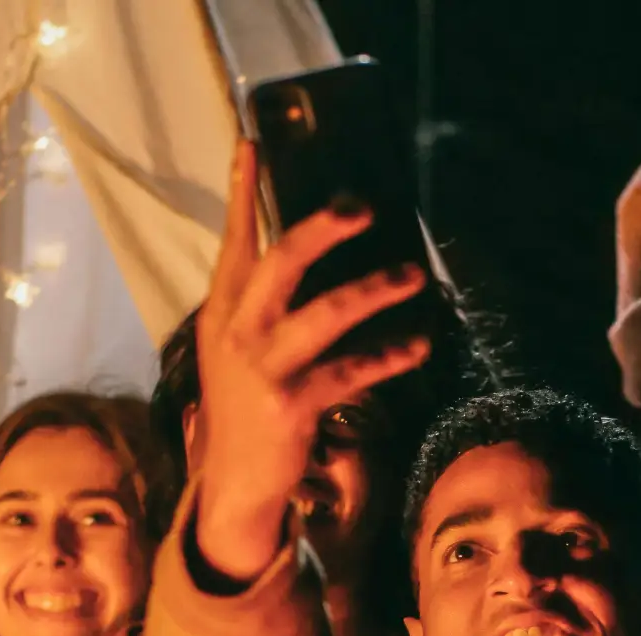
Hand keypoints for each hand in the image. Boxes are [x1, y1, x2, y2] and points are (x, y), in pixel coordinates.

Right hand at [193, 141, 430, 580]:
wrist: (233, 486)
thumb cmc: (246, 407)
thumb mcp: (237, 350)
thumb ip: (261, 304)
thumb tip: (307, 251)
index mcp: (222, 313)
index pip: (233, 242)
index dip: (243, 194)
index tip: (252, 145)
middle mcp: (237, 333)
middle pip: (279, 264)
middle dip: (321, 229)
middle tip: (361, 206)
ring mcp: (263, 370)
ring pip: (325, 314)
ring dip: (375, 290)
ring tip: (414, 276)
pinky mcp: (292, 405)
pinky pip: (352, 370)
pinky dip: (390, 355)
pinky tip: (418, 343)